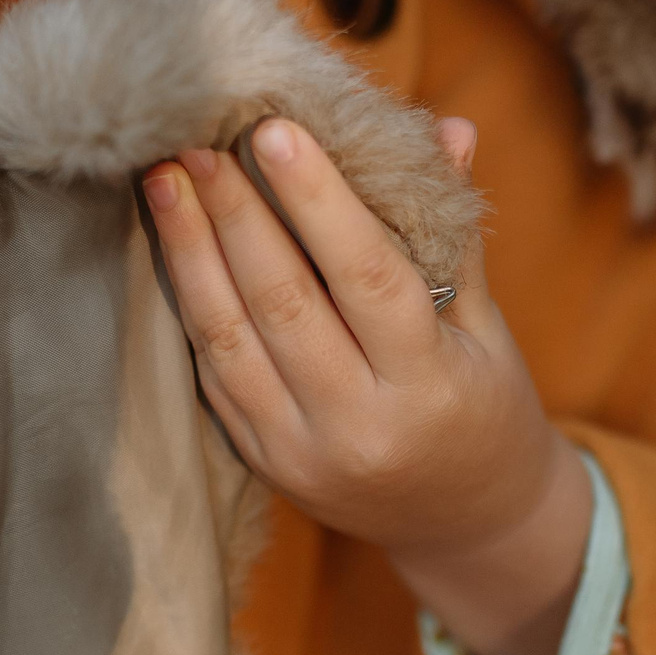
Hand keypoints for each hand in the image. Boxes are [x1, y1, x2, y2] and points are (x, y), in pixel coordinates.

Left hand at [142, 118, 591, 654]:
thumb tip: (446, 128)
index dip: (318, 201)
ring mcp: (301, 453)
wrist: (466, 526)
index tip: (275, 129)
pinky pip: (214, 375)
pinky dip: (192, 306)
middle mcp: (359, 427)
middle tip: (198, 138)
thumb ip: (455, 235)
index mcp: (429, 388)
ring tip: (165, 180)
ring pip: (230, 338)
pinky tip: (174, 246)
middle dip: (235, 212)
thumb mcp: (490, 330)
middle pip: (283, 303)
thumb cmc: (485, 409)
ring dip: (189, 252)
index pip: (368, 278)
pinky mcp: (263, 463)